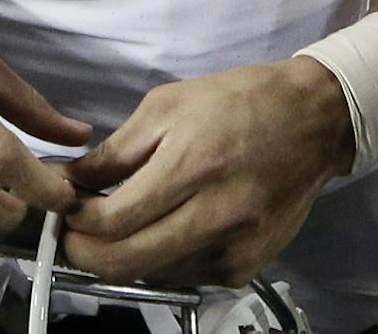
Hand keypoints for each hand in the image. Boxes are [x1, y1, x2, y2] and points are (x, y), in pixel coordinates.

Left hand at [60, 58, 351, 287]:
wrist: (314, 121)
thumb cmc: (240, 102)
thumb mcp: (168, 105)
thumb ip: (116, 151)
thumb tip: (70, 183)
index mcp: (193, 165)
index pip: (111, 221)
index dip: (74, 222)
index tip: (63, 209)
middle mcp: (216, 216)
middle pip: (124, 263)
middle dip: (83, 254)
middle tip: (72, 234)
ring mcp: (233, 249)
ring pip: (152, 275)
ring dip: (121, 258)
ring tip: (118, 225)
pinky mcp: (245, 268)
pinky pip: (183, 276)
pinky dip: (160, 259)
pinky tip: (162, 229)